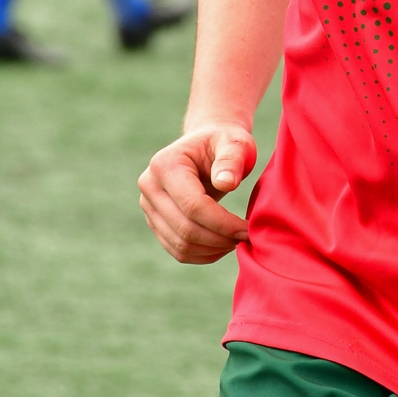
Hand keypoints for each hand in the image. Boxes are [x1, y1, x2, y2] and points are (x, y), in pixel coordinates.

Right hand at [138, 122, 257, 263]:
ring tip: (237, 240)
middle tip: (247, 237)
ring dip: (212, 250)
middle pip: (184, 228)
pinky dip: (202, 254)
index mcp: (165, 164)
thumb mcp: (235, 142)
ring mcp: (149, 206)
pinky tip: (224, 245)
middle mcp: (149, 186)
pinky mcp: (155, 221)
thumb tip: (226, 183)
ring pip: (180, 244)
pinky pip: (177, 250)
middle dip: (219, 239)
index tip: (248, 229)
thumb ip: (232, 159)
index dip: (222, 223)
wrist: (207, 145)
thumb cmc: (224, 142)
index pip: (193, 205)